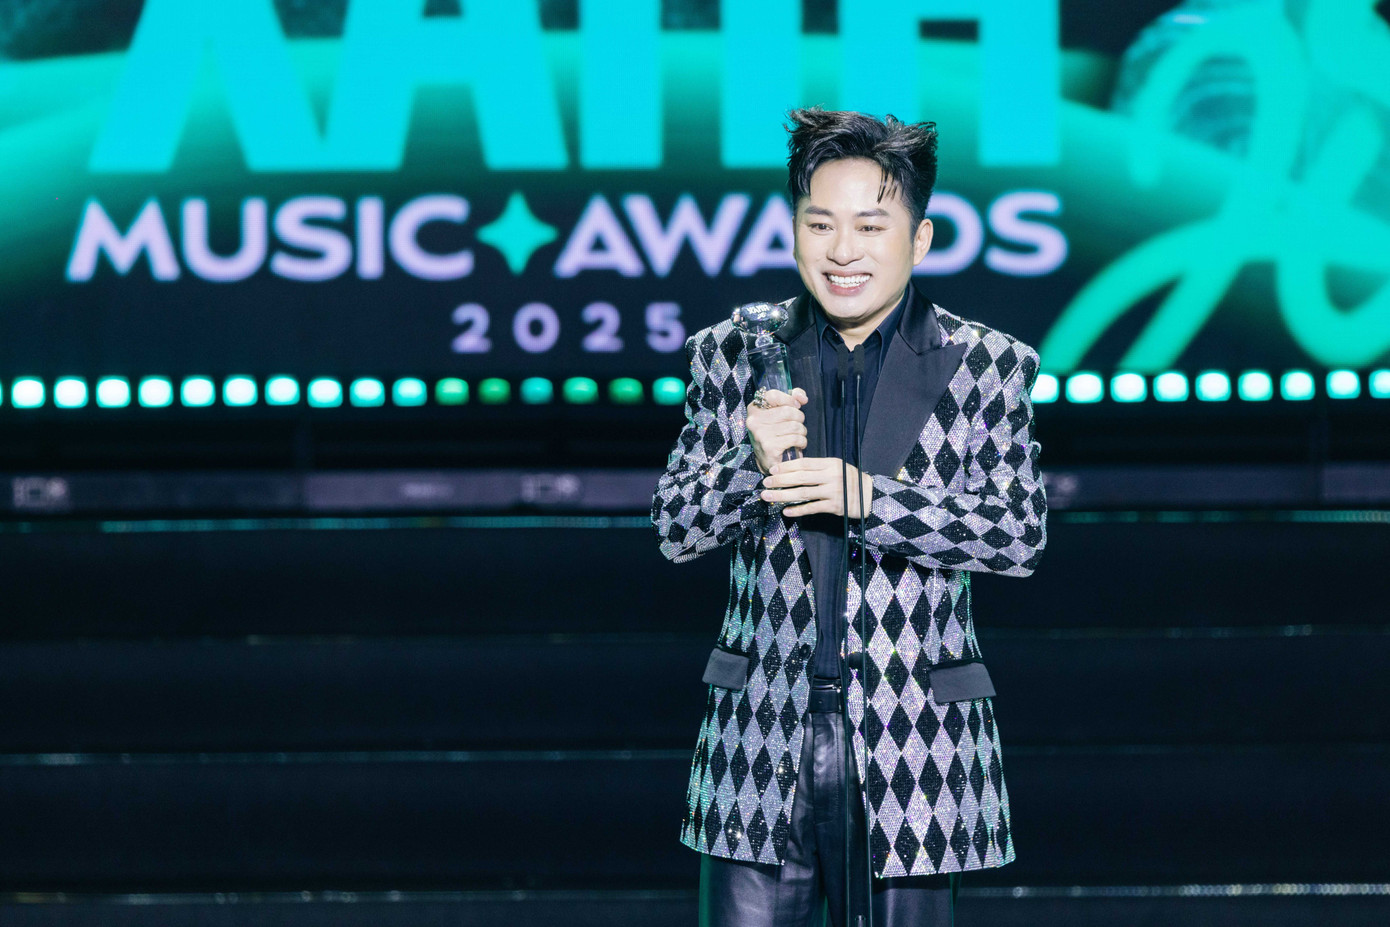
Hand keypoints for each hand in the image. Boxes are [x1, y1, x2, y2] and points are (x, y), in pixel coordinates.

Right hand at [746, 387, 807, 474]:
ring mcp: (761, 435)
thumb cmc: (775, 434)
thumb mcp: (779, 413)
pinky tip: (798, 444)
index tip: (796, 406)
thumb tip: (802, 398)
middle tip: (797, 426)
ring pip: (794, 425)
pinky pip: (795, 438)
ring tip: (798, 436)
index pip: (773, 395)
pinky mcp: (770, 447)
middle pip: (788, 411)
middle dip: (799, 418)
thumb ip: (791, 399)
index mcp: (754, 409)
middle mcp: (754, 421)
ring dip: (802, 431)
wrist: (768, 461)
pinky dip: (802, 441)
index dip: (789, 399)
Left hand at [760, 457, 874, 518]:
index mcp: (830, 464)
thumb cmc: (849, 479)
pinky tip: (786, 511)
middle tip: (765, 483)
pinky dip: (798, 510)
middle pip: (800, 478)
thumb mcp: (837, 467)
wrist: (869, 495)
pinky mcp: (834, 506)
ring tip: (769, 497)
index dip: (786, 467)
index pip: (804, 463)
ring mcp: (833, 492)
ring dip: (783, 495)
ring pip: (803, 493)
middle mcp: (831, 476)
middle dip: (780, 481)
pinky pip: (812, 508)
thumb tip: (792, 469)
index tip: (772, 470)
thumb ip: (818, 468)